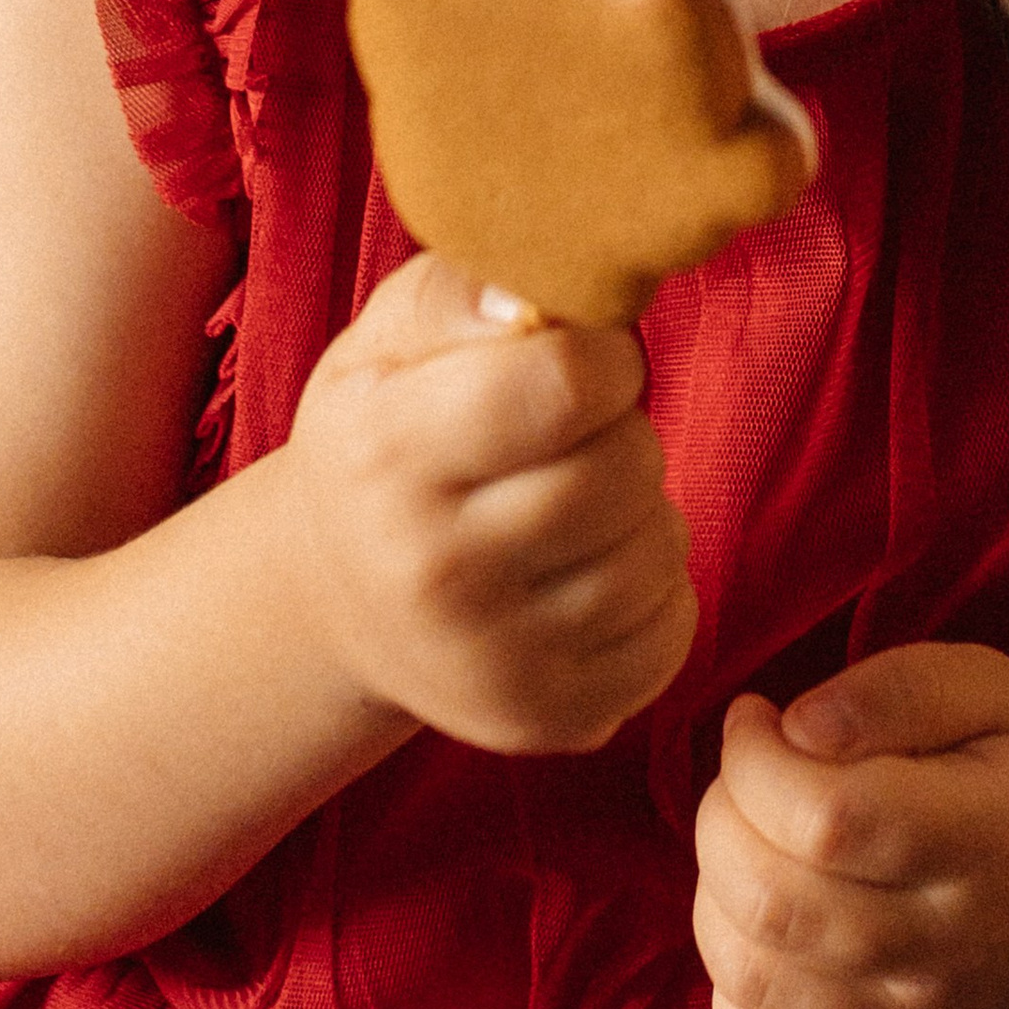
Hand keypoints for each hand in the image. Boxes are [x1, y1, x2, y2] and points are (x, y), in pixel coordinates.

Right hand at [278, 254, 694, 752]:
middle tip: (573, 442)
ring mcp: (492, 660)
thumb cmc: (385, 440)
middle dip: (623, 435)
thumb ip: (461, 289)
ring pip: (659, 551)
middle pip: (624, 469)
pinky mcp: (547, 719)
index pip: (567, 383)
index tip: (582, 365)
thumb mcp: (386, 344)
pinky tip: (586, 574)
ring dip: (642, 513)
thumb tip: (536, 302)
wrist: (336, 600)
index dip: (602, 359)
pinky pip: (673, 629)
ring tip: (574, 510)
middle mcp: (433, 571)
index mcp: (386, 455)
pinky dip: (654, 591)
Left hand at [694, 643, 1008, 1008]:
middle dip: (722, 816)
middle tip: (749, 780)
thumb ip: (894, 690)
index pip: (827, 818)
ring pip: (752, 976)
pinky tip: (770, 932)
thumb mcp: (983, 687)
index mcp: (989, 840)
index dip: (754, 763)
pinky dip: (733, 992)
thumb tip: (797, 728)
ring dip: (718, 894)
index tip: (758, 721)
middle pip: (774, 901)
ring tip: (757, 847)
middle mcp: (961, 950)